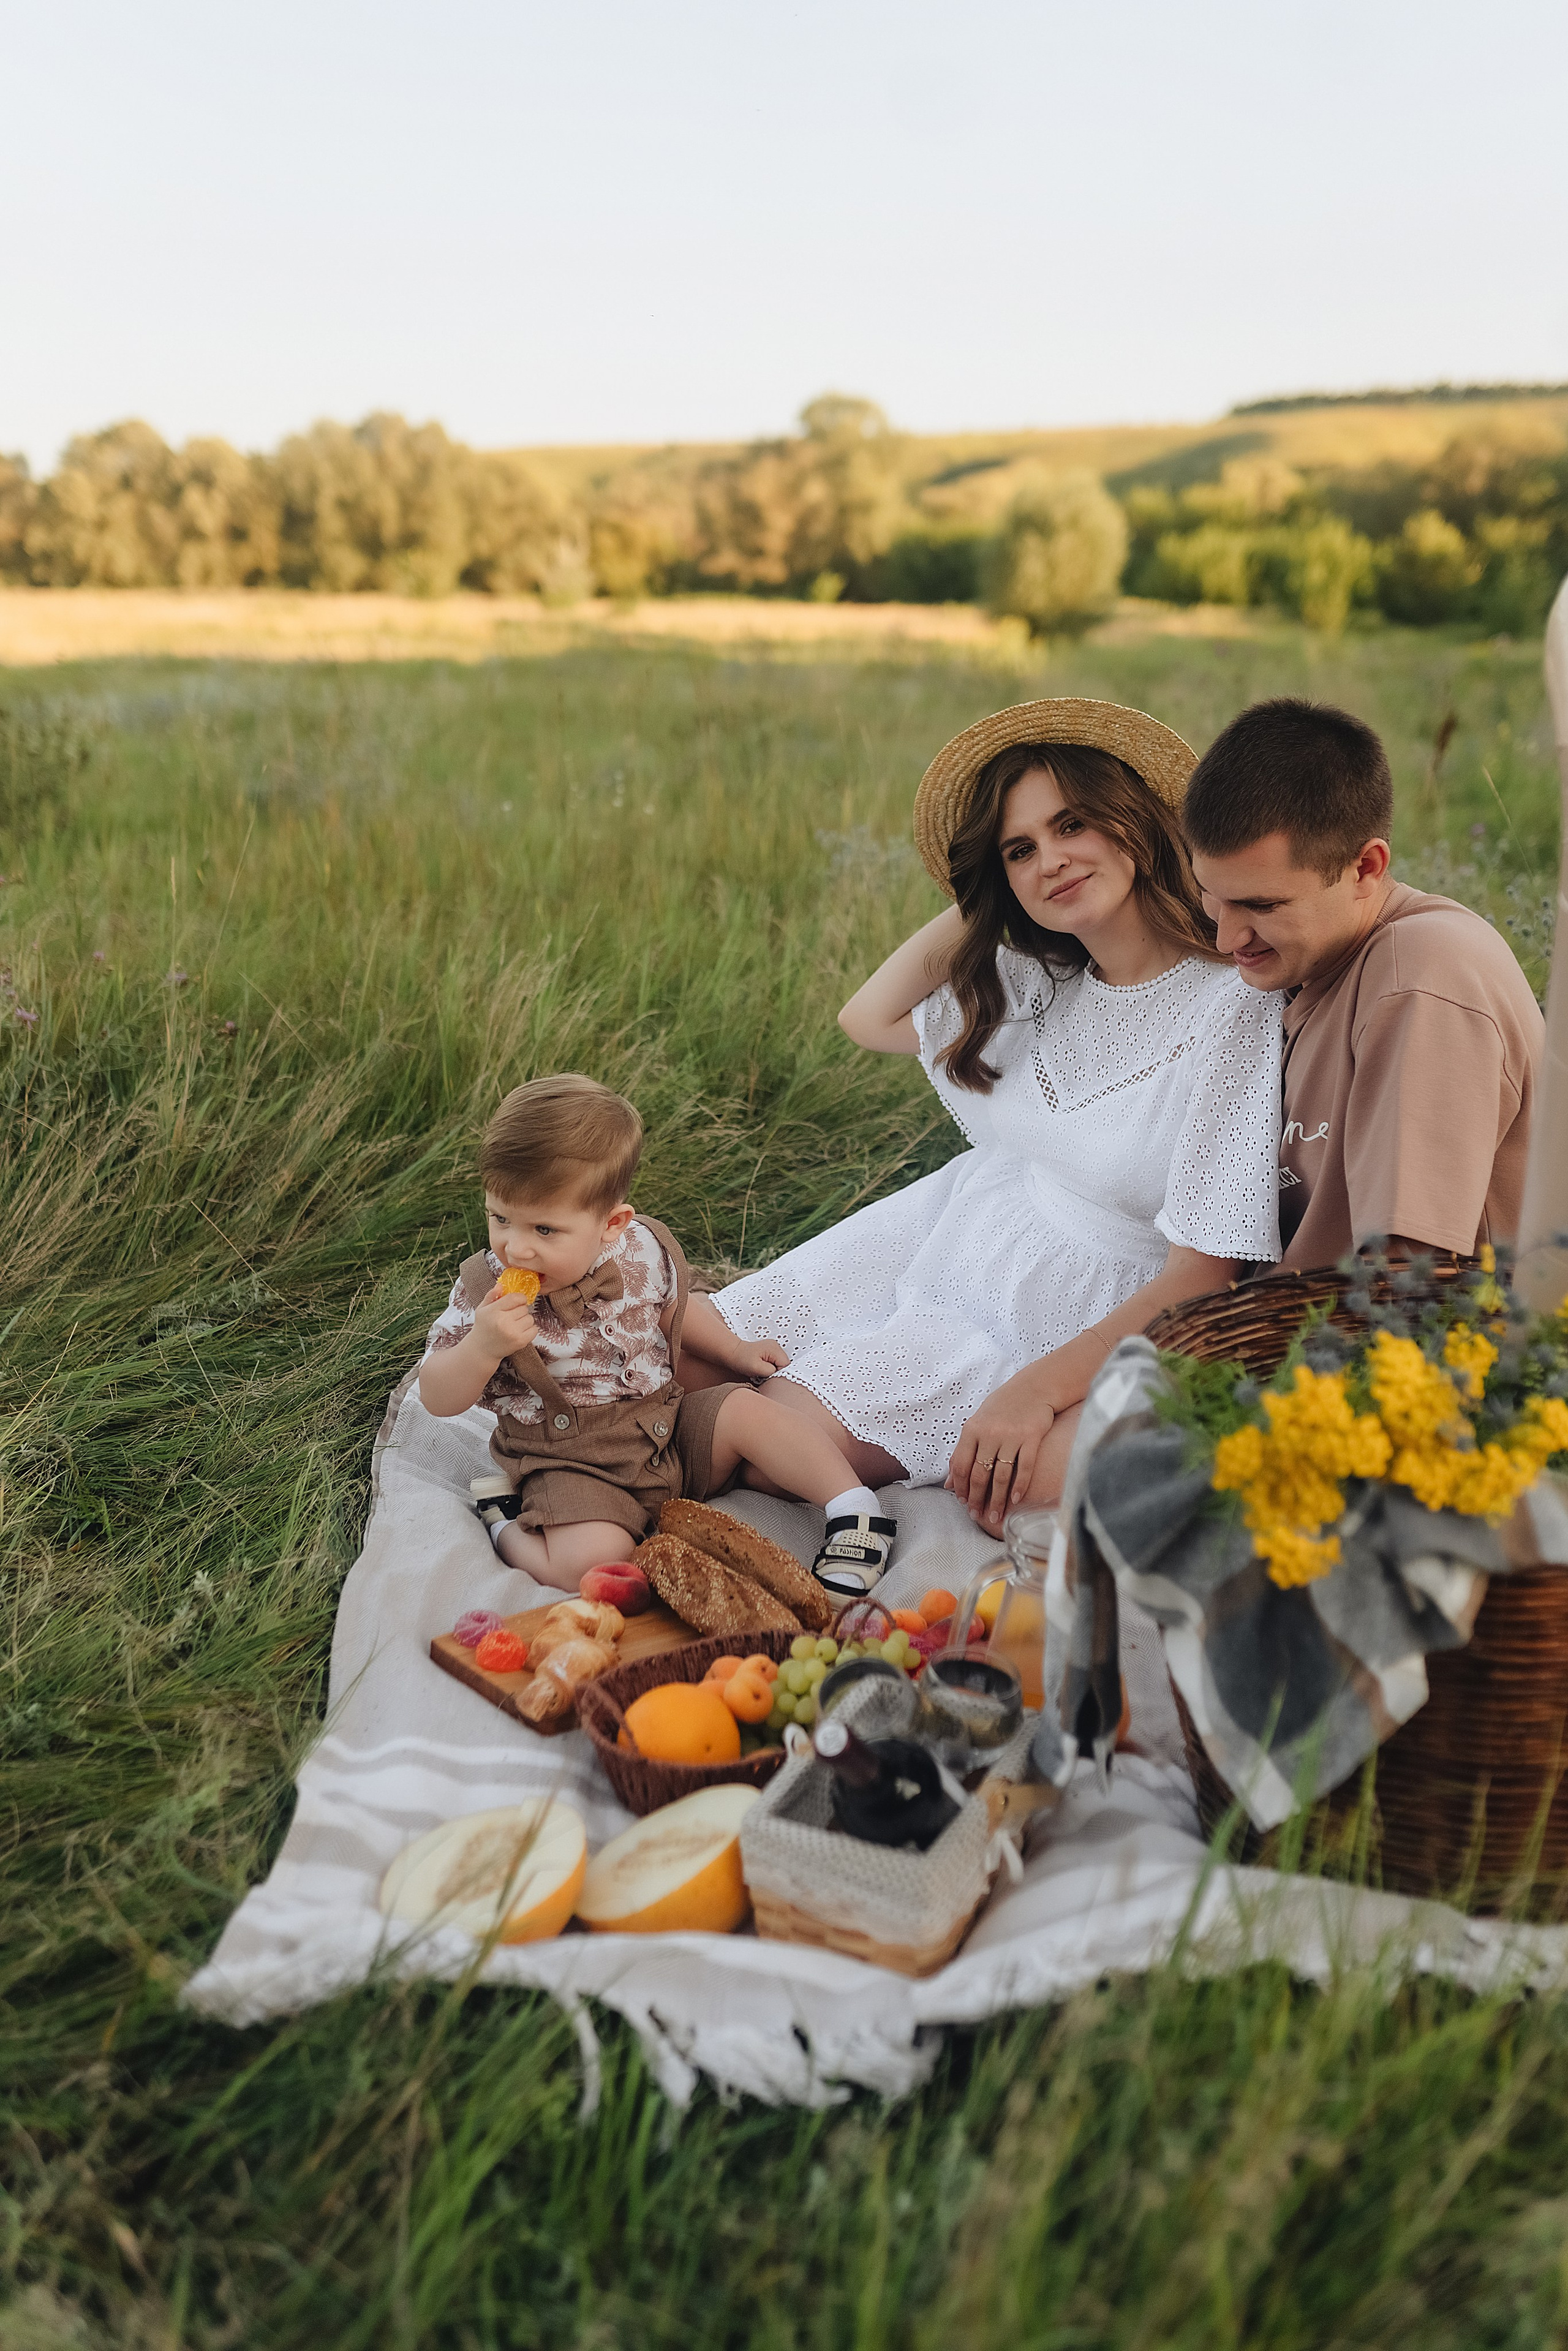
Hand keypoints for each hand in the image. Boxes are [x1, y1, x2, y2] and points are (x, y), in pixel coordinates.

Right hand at [472, 1284, 538, 1361]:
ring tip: (514, 1325)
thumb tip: (501, 1285)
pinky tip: (519, 1331)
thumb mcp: (482, 1309)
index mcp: (493, 1311)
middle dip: (520, 1310)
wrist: (482, 1350)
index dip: (519, 1298)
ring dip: (525, 1320)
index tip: (517, 1302)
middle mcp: (503, 1322)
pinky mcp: (520, 1342)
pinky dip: (529, 1330)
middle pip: (524, 1308)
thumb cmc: (483, 1327)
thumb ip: (491, 1295)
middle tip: (511, 1316)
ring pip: (530, 1318)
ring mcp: (512, 1333)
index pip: (515, 1298)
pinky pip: (534, 1329)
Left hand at [730, 1336, 790, 1380]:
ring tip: (761, 1369)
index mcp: (774, 1348)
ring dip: (773, 1370)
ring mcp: (774, 1349)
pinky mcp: (770, 1352)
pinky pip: (776, 1363)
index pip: (786, 1365)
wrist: (734, 1354)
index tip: (767, 1374)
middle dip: (776, 1371)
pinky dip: (770, 1368)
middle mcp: (776, 1346)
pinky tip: (762, 1367)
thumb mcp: (756, 1368)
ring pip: (780, 1365)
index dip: (778, 1373)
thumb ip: (770, 1371)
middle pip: (784, 1365)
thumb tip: (778, 1373)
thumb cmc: (742, 1360)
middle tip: (763, 1373)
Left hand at [946, 1368, 1056, 1528]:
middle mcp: (989, 1433)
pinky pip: (1025, 1468)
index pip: (961, 1465)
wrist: (1033, 1388)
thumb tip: (949, 1484)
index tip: (962, 1503)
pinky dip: (1019, 1486)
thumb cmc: (1002, 1408)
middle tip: (977, 1515)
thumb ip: (962, 1453)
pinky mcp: (1032, 1438)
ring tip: (996, 1516)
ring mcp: (1011, 1436)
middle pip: (979, 1474)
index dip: (960, 1487)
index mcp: (971, 1429)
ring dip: (997, 1500)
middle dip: (977, 1499)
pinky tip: (1015, 1500)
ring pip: (1001, 1476)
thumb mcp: (977, 1425)